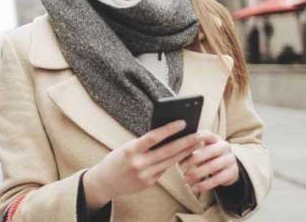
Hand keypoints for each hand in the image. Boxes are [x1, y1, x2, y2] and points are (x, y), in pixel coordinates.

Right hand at [82, 120, 201, 209]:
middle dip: (186, 142)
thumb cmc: (118, 159)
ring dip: (185, 152)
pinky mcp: (148, 183)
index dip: (169, 129)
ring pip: (170, 161)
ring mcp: (145, 175)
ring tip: (196, 143)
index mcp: (131, 150)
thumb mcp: (127, 147)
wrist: (105, 182)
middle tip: (200, 134)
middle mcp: (139, 163)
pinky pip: (163, 170)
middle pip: (168, 151)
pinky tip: (183, 154)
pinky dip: (172, 161)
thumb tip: (167, 134)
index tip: (183, 122)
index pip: (154, 137)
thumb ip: (145, 143)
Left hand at [180, 131, 238, 192]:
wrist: (229, 168)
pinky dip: (203, 185)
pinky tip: (193, 189)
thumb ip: (191, 147)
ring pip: (212, 166)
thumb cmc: (209, 157)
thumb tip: (172, 147)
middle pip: (208, 151)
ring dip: (197, 174)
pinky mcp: (232, 173)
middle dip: (192, 159)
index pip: (207, 134)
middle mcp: (225, 147)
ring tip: (185, 179)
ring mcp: (230, 160)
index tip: (183, 141)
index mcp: (216, 138)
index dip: (196, 137)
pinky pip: (217, 180)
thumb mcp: (203, 149)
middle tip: (180, 167)